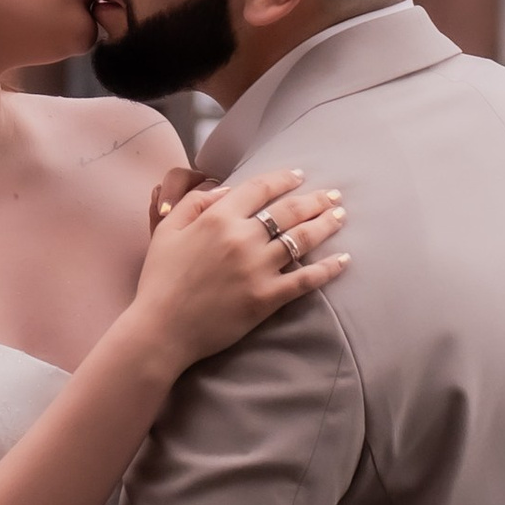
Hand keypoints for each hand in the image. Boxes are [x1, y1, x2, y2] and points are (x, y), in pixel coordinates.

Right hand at [129, 164, 346, 373]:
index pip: (259, 188)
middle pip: (289, 210)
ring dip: (326, 224)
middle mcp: (242, 238)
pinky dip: (328, 268)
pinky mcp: (266, 298)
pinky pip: (305, 279)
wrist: (162, 329)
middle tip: (333, 194)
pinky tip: (344, 260)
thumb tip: (226, 191)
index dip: (283, 178)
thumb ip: (194, 203)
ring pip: (302, 239)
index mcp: (218, 218)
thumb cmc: (160, 279)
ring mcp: (257, 269)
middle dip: (315, 199)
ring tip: (340, 216)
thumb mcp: (167, 231)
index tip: (299, 175)